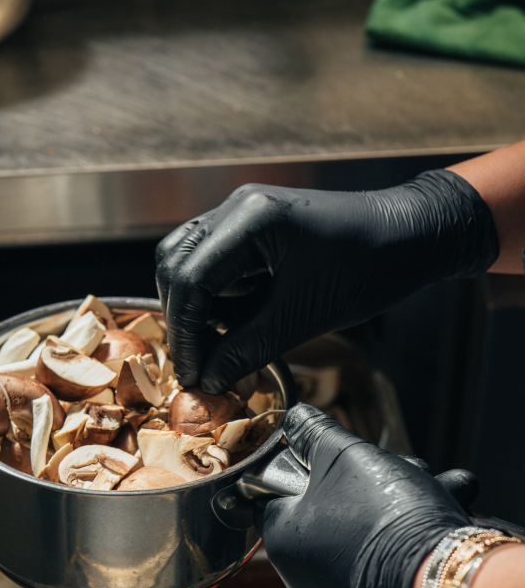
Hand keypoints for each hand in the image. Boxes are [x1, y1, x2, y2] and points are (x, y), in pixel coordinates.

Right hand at [155, 170, 496, 391]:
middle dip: (182, 318)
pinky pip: (215, 262)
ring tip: (222, 345)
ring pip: (189, 262)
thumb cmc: (370, 266)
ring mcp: (243, 213)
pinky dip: (217, 297)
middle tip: (198, 364)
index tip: (191, 374)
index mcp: (250, 219)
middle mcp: (237, 207)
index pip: (190, 278)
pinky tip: (238, 324)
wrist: (411, 235)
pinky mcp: (254, 227)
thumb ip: (249, 348)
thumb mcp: (305, 316)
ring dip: (197, 307)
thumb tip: (207, 380)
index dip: (185, 333)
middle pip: (175, 263)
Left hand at [260, 404, 471, 587]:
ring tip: (439, 485)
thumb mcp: (346, 454)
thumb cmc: (384, 516)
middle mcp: (303, 572)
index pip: (276, 488)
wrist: (444, 581)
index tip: (333, 449)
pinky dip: (415, 532)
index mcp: (282, 537)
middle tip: (403, 466)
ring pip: (370, 526)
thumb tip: (297, 419)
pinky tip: (451, 510)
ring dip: (407, 498)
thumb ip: (315, 433)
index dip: (305, 460)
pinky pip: (389, 556)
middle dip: (375, 475)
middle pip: (333, 503)